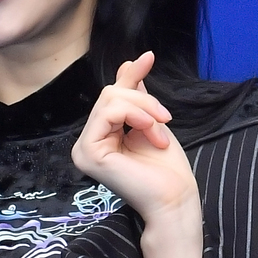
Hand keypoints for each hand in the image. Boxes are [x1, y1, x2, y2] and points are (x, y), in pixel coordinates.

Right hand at [72, 52, 202, 257]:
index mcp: (99, 137)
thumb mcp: (151, 120)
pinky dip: (137, 116)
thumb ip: (136, 94)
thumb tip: (133, 59)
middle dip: (143, 101)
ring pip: (110, 100)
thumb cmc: (166, 169)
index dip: (130, 77)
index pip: (110, 97)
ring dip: (144, 110)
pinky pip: (109, 113)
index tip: (148, 58)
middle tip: (165, 120)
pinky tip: (153, 135)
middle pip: (109, 95)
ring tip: (160, 132)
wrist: (175, 199)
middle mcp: (86, 143)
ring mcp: (83, 149)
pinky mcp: (88, 152)